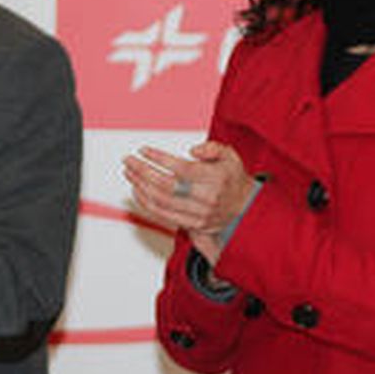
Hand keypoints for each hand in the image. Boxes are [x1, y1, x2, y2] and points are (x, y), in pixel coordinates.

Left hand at [123, 141, 255, 249]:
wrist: (245, 207)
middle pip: (166, 186)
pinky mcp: (193, 225)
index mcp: (215, 178)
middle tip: (130, 161)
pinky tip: (138, 191)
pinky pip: (163, 215)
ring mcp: (199, 214)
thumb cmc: (233, 179)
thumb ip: (212, 148)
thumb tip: (193, 150)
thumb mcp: (230, 156)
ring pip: (161, 202)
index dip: (159, 159)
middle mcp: (206, 198)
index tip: (144, 151)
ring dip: (141, 187)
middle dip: (143, 172)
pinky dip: (146, 203)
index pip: (181, 168)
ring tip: (130, 173)